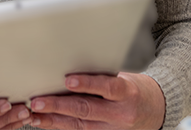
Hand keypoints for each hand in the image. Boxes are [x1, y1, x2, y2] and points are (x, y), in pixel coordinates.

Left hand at [28, 72, 165, 129]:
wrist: (154, 111)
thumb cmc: (134, 89)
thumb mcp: (125, 77)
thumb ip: (103, 75)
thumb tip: (73, 66)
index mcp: (127, 94)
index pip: (108, 88)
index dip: (88, 83)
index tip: (68, 80)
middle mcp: (119, 114)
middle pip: (86, 109)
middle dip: (59, 105)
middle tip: (38, 102)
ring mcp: (111, 128)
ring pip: (79, 124)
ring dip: (54, 119)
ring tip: (35, 113)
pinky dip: (60, 126)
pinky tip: (45, 122)